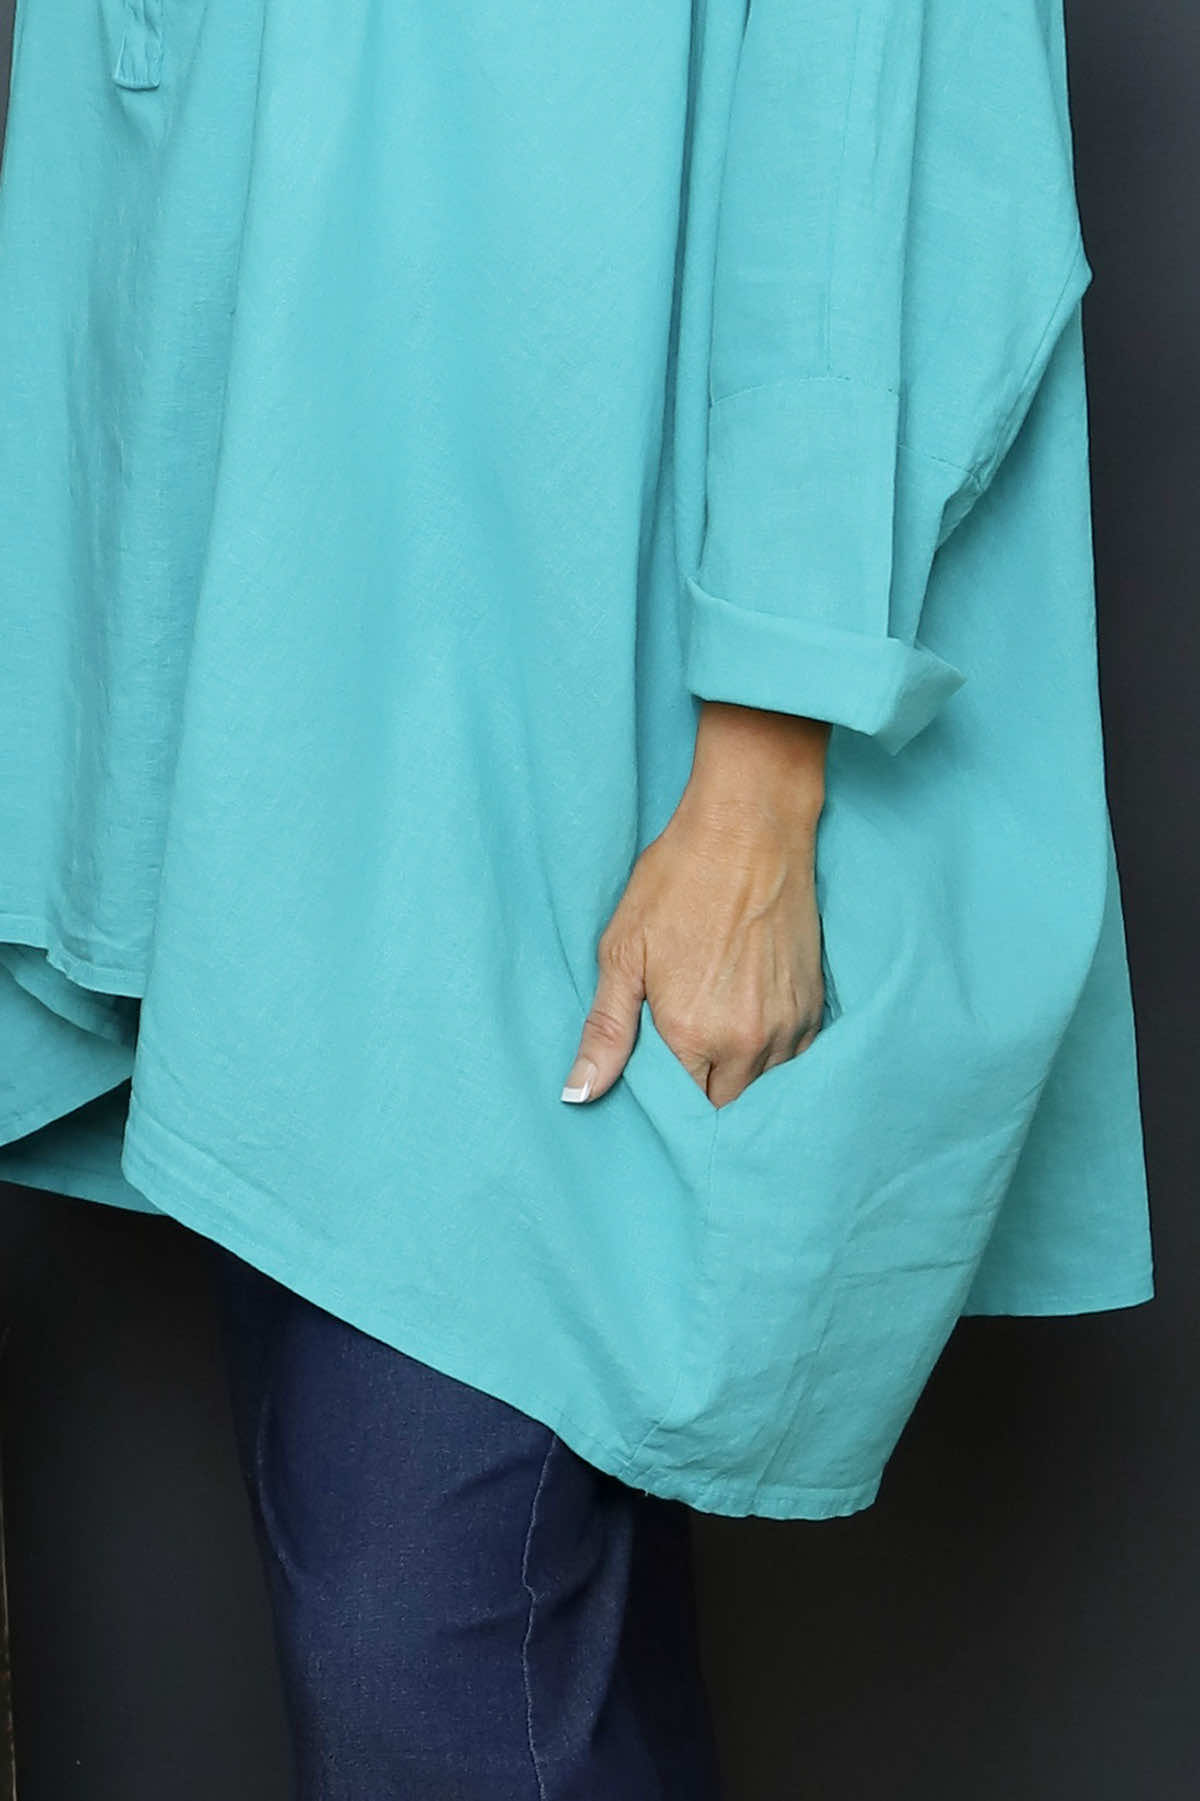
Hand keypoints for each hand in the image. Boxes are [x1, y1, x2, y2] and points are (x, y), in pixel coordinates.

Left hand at [561, 701, 829, 1109]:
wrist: (751, 828)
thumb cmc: (679, 880)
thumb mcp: (623, 951)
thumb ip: (606, 1030)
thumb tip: (579, 1094)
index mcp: (691, 1035)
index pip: (680, 1111)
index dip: (663, 1104)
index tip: (651, 1081)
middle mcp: (747, 1042)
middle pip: (722, 1107)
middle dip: (700, 1095)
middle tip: (679, 1057)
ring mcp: (788, 1027)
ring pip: (760, 1087)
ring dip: (735, 1077)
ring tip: (711, 1038)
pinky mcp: (814, 1008)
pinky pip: (791, 1060)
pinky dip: (768, 1055)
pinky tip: (745, 1022)